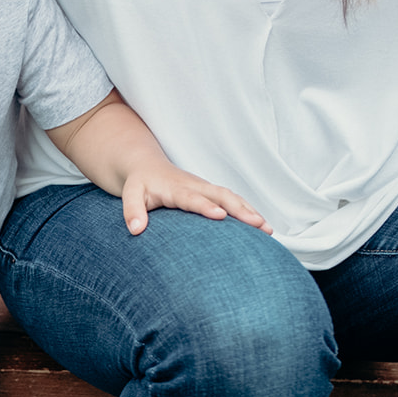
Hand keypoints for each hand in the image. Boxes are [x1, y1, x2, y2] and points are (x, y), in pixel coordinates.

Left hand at [120, 163, 271, 235]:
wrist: (147, 166)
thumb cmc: (139, 184)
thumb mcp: (129, 194)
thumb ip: (132, 211)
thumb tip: (135, 230)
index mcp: (175, 188)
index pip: (192, 198)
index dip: (207, 206)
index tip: (220, 216)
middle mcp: (195, 186)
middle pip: (222, 195)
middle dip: (241, 209)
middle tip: (258, 225)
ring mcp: (205, 188)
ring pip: (232, 197)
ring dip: (250, 211)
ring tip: (268, 229)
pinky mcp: (211, 193)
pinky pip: (233, 201)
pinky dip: (248, 211)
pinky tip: (261, 226)